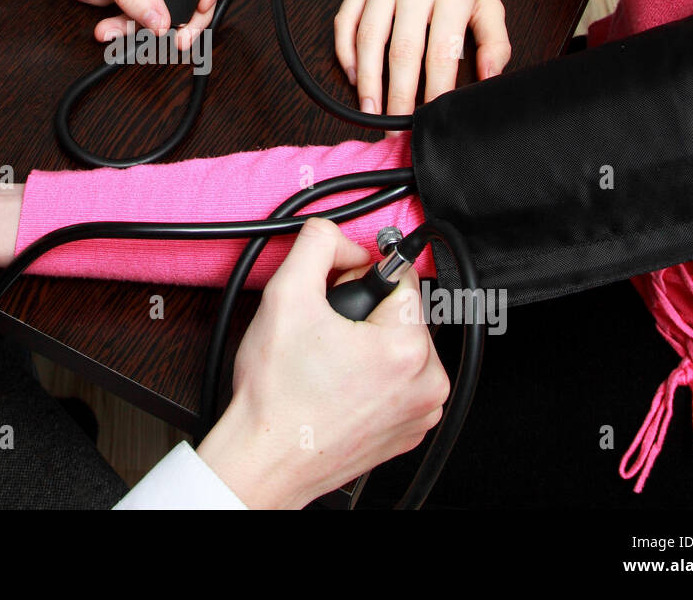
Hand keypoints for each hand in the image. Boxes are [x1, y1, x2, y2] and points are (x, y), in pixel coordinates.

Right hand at [196, 218, 448, 508]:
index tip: (334, 296)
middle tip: (323, 333)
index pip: (400, 276)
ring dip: (367, 345)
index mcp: (407, 348)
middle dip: (362, 312)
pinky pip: (398, 383)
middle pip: (400, 314)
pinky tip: (337, 385)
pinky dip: (372, 378)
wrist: (266, 458)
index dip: (357, 275)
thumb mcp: (286, 295)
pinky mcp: (408, 432)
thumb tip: (338, 235)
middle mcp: (426, 384)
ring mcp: (419, 413)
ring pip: (399, 348)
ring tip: (327, 363)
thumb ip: (316, 243)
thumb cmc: (276, 395)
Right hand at [334, 0, 509, 115]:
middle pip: (402, 52)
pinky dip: (347, 54)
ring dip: (367, 83)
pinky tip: (355, 77)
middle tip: (395, 130)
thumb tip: (490, 80)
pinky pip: (345, 23)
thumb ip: (495, 40)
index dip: (435, 92)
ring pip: (368, 41)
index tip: (433, 119)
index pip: (441, 52)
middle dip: (397, 98)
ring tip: (370, 112)